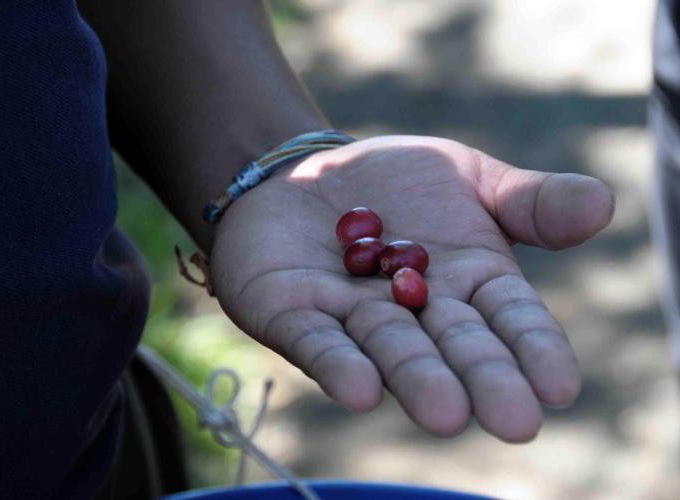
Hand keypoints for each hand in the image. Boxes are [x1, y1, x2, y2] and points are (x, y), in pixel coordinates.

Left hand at [210, 136, 613, 441]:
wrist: (309, 173)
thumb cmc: (399, 183)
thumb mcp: (471, 178)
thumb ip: (530, 201)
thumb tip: (603, 203)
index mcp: (468, 283)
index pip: (508, 320)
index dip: (533, 349)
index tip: (559, 387)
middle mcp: (415, 312)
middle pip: (453, 346)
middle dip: (482, 379)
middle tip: (515, 422)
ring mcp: (353, 315)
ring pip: (389, 348)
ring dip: (416, 377)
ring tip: (445, 413)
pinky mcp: (295, 314)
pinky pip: (316, 341)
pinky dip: (338, 364)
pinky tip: (361, 390)